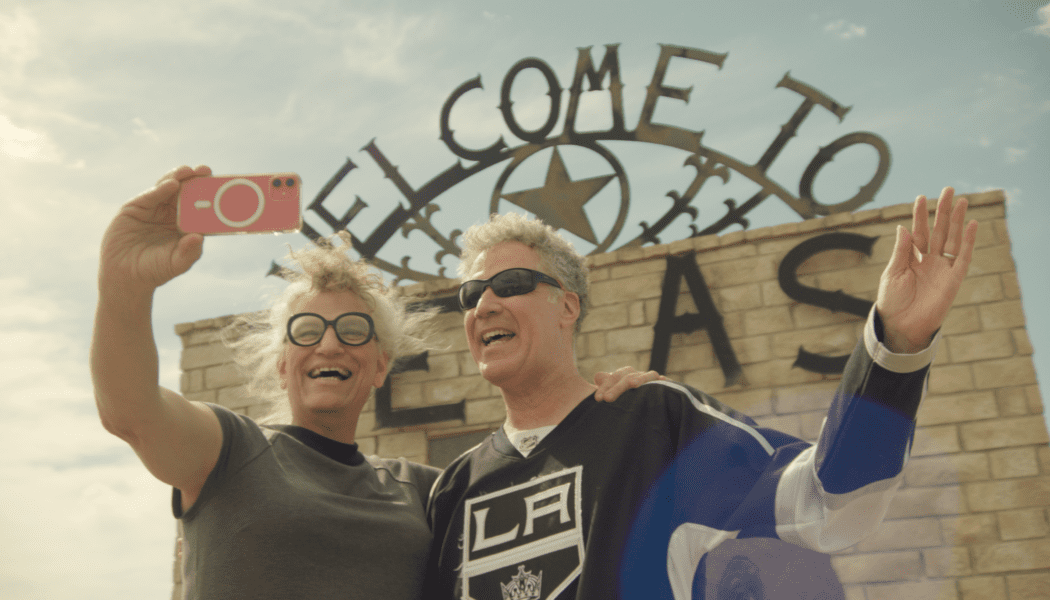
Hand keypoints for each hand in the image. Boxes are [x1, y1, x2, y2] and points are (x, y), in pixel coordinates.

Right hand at [98, 165, 210, 296]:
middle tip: (206, 170)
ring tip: (189, 171)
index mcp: (186, 224)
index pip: (200, 205)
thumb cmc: (155, 270)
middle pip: (185, 191)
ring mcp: (153, 208)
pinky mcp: (135, 208)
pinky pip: (150, 196)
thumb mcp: (176, 264)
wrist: (124, 276)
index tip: (220, 184)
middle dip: (195, 179)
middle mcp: (171, 213)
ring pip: (167, 188)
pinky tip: (171, 184)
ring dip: (178, 178)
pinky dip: (160, 189)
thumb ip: (189, 253)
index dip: (209, 193)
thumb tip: (199, 237)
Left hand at [594, 366, 666, 401]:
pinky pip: (663, 382)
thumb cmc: (625, 395)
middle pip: (626, 377)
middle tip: (607, 398)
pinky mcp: (662, 385)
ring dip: (640, 379)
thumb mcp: (614, 389)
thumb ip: (606, 384)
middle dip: (617, 388)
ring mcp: (650, 379)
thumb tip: (598, 376)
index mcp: (624, 375)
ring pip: (645, 376)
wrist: (650, 396)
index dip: (605, 387)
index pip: (613, 377)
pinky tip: (663, 380)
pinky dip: (663, 381)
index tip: (598, 398)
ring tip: (633, 384)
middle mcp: (637, 374)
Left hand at [876, 187, 977, 352]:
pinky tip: (971, 224)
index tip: (921, 197)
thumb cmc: (892, 301)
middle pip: (938, 230)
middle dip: (943, 211)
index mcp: (911, 258)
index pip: (918, 231)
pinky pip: (963, 257)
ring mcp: (942, 268)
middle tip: (948, 189)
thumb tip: (903, 228)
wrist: (901, 325)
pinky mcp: (953, 279)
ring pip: (952, 239)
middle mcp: (929, 260)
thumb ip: (901, 251)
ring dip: (957, 221)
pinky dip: (967, 241)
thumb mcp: (892, 273)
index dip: (920, 215)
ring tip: (962, 201)